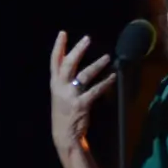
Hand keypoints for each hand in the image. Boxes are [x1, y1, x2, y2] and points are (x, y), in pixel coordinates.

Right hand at [50, 31, 116, 155]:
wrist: (64, 135)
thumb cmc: (64, 112)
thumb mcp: (59, 94)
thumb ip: (64, 80)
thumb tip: (72, 62)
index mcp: (54, 83)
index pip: (54, 61)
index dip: (58, 46)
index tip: (62, 33)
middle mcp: (60, 87)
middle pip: (68, 64)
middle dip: (78, 50)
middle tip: (87, 38)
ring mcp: (70, 96)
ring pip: (85, 75)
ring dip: (97, 65)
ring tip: (107, 57)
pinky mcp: (81, 104)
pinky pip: (96, 90)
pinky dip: (106, 82)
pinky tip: (113, 76)